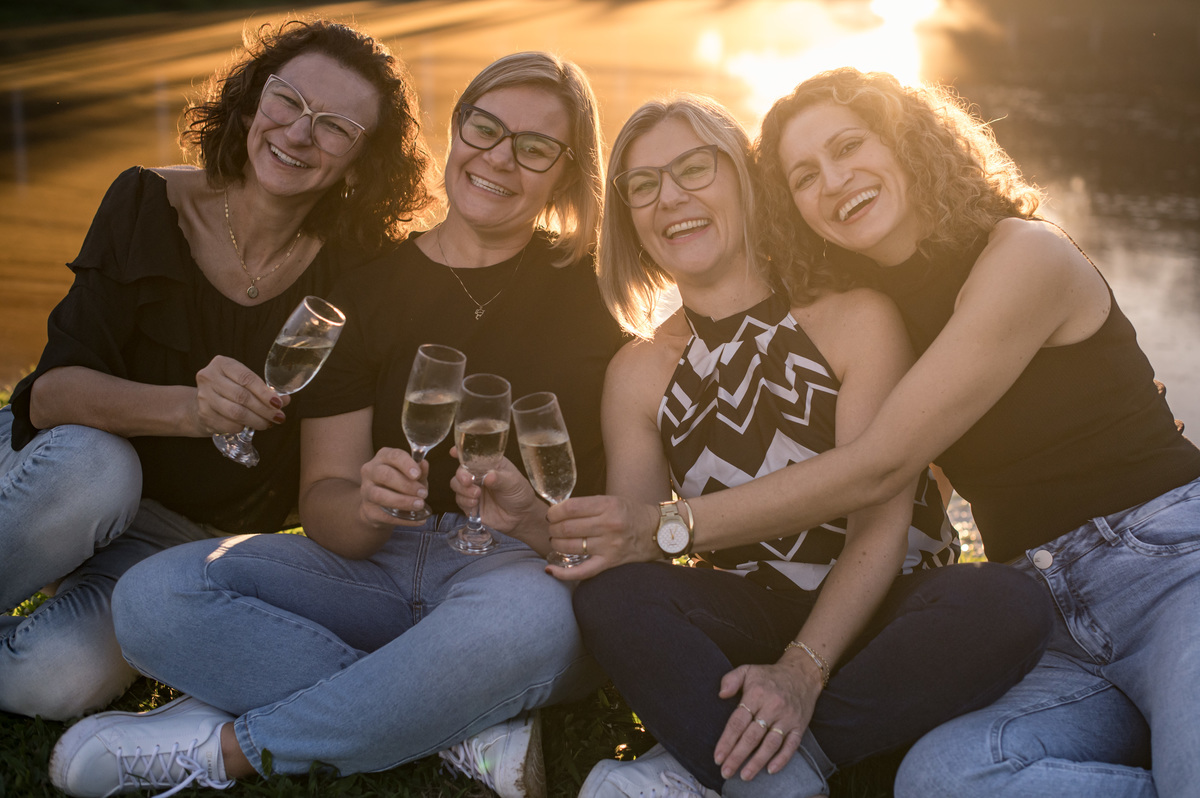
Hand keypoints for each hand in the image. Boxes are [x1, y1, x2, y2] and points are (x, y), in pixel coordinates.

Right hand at [193, 355, 286, 434]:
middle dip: (264, 409)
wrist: (204, 402)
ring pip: (236, 412)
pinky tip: (250, 426)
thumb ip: (265, 390)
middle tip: (278, 417)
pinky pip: (229, 424)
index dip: (264, 392)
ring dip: (256, 421)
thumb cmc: (231, 389)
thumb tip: (285, 400)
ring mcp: (204, 396)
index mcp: (222, 364)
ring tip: (267, 423)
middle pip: (242, 396)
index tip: (279, 403)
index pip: (246, 378)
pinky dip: (243, 427)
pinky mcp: (203, 414)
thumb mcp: (245, 382)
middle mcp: (209, 377)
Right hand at [358, 447, 428, 525]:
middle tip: (423, 494)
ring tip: (419, 505)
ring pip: (379, 495)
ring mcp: (366, 490)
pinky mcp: (368, 510)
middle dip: (406, 485)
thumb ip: (420, 471)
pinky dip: (403, 519)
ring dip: (402, 501)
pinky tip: (417, 519)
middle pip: (385, 475)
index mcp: (384, 457)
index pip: (393, 455)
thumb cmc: (400, 484)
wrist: (381, 505)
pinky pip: (384, 515)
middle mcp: (371, 470)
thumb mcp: (413, 476)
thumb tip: (424, 464)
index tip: (417, 475)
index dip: (406, 464)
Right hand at [449, 450, 540, 533]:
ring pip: (456, 484)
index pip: (473, 455)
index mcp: (489, 464)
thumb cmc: (519, 494)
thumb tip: (488, 475)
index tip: (453, 452)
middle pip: (461, 470)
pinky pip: (459, 500)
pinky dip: (465, 501)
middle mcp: (478, 474)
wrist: (520, 517)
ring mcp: (473, 489)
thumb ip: (500, 479)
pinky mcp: (469, 504)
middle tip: (468, 481)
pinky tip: (475, 504)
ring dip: (463, 489)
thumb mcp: (514, 483)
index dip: (461, 451)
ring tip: (476, 495)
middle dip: (461, 475)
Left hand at [542, 495, 659, 580]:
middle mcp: (608, 525)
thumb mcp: (612, 500)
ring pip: (570, 547)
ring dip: (556, 544)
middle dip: (553, 528)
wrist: (657, 532)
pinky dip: (563, 573)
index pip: (571, 508)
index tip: (551, 514)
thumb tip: (559, 511)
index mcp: (608, 506)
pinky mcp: (610, 563)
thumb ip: (588, 505)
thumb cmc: (631, 514)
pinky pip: (582, 571)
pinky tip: (550, 570)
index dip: (555, 512)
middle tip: (552, 528)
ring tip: (555, 541)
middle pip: (567, 528)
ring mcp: (609, 546)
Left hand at [714, 656, 822, 781]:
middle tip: (726, 772)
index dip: (727, 741)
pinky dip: (782, 759)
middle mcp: (772, 707)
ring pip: (771, 744)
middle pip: (752, 736)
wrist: (802, 674)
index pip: (738, 721)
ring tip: (744, 775)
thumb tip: (721, 694)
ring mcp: (787, 718)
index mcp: (756, 694)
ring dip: (757, 762)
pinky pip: (791, 745)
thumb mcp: (747, 670)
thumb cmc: (769, 676)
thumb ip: (731, 680)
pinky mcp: (799, 726)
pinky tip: (770, 770)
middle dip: (737, 756)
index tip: (718, 757)